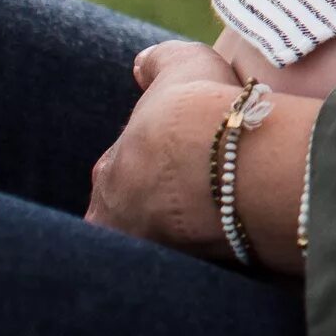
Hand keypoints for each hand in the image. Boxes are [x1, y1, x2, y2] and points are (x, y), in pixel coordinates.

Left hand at [85, 42, 312, 275]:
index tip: (173, 164)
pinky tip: (223, 248)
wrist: (226, 154)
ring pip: (148, 248)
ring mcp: (142, 250)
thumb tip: (142, 64)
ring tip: (208, 228)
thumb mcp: (179, 65)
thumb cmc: (198, 107)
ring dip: (171, 238)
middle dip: (148, 210)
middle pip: (125, 218)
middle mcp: (114, 216)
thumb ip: (157, 63)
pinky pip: (184, 270)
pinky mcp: (176, 273)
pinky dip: (199, 260)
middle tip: (188, 199)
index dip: (146, 169)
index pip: (119, 176)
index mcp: (110, 172)